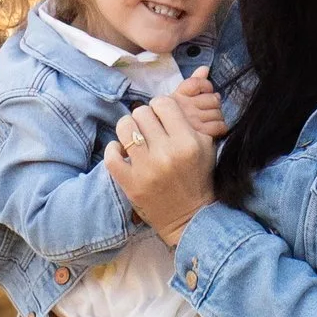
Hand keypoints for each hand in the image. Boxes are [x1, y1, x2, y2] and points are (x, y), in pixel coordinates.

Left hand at [103, 95, 216, 245]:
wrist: (191, 217)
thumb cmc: (199, 178)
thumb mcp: (206, 147)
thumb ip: (190, 122)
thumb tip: (169, 99)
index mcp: (187, 142)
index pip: (163, 103)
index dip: (161, 107)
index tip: (162, 117)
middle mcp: (166, 153)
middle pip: (142, 112)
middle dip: (145, 118)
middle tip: (149, 129)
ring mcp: (146, 169)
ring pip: (124, 127)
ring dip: (128, 129)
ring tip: (135, 137)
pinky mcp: (131, 184)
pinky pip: (111, 155)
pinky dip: (114, 150)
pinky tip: (123, 152)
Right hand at [174, 66, 228, 139]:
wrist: (163, 146)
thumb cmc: (169, 122)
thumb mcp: (177, 99)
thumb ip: (193, 81)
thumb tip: (205, 68)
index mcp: (176, 97)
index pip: (197, 83)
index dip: (206, 86)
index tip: (206, 91)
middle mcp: (184, 107)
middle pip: (212, 99)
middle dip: (214, 102)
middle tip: (209, 108)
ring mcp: (192, 120)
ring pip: (217, 112)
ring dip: (217, 115)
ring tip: (210, 119)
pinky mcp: (199, 134)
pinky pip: (218, 126)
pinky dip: (220, 127)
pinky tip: (214, 128)